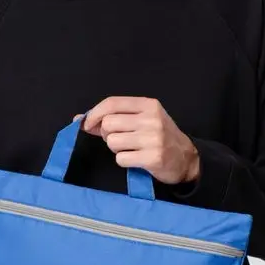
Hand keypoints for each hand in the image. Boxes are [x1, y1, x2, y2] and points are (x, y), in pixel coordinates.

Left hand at [74, 96, 199, 184]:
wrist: (186, 159)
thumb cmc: (159, 137)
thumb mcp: (142, 120)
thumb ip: (113, 117)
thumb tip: (79, 120)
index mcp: (148, 105)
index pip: (111, 103)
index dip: (94, 114)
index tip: (86, 124)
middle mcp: (151, 119)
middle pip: (108, 124)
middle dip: (107, 134)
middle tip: (120, 139)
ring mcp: (153, 138)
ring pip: (112, 142)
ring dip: (116, 149)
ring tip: (131, 149)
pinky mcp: (152, 158)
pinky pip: (121, 159)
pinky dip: (124, 161)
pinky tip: (136, 159)